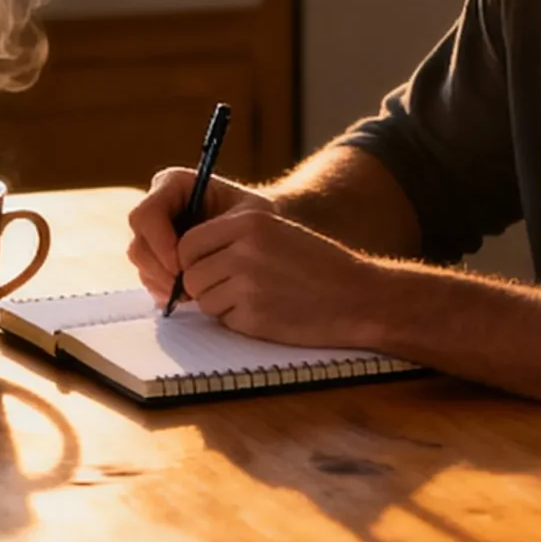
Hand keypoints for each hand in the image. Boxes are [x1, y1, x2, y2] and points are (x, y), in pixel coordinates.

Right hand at [127, 166, 258, 306]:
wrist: (259, 233)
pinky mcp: (155, 256)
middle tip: (183, 289)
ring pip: (141, 263)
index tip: (181, 265)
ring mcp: (153, 233)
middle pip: (138, 243)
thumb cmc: (257, 217)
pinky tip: (186, 296)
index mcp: (173, 184)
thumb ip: (221, 227)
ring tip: (190, 294)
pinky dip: (163, 290)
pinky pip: (147, 276)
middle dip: (159, 270)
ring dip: (161, 283)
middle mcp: (157, 206)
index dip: (159, 243)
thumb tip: (189, 252)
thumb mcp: (249, 214)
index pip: (147, 214)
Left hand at [167, 200, 395, 347]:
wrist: (358, 296)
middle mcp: (245, 248)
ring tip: (259, 298)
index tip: (209, 269)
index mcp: (250, 221)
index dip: (193, 261)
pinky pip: (223, 320)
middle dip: (204, 286)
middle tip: (236, 289)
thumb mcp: (276, 234)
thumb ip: (232, 240)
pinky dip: (239, 320)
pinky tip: (270, 312)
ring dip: (222, 305)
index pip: (189, 242)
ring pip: (203, 299)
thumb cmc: (317, 266)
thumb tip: (182, 262)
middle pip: (191, 274)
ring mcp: (247, 282)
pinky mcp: (252, 313)